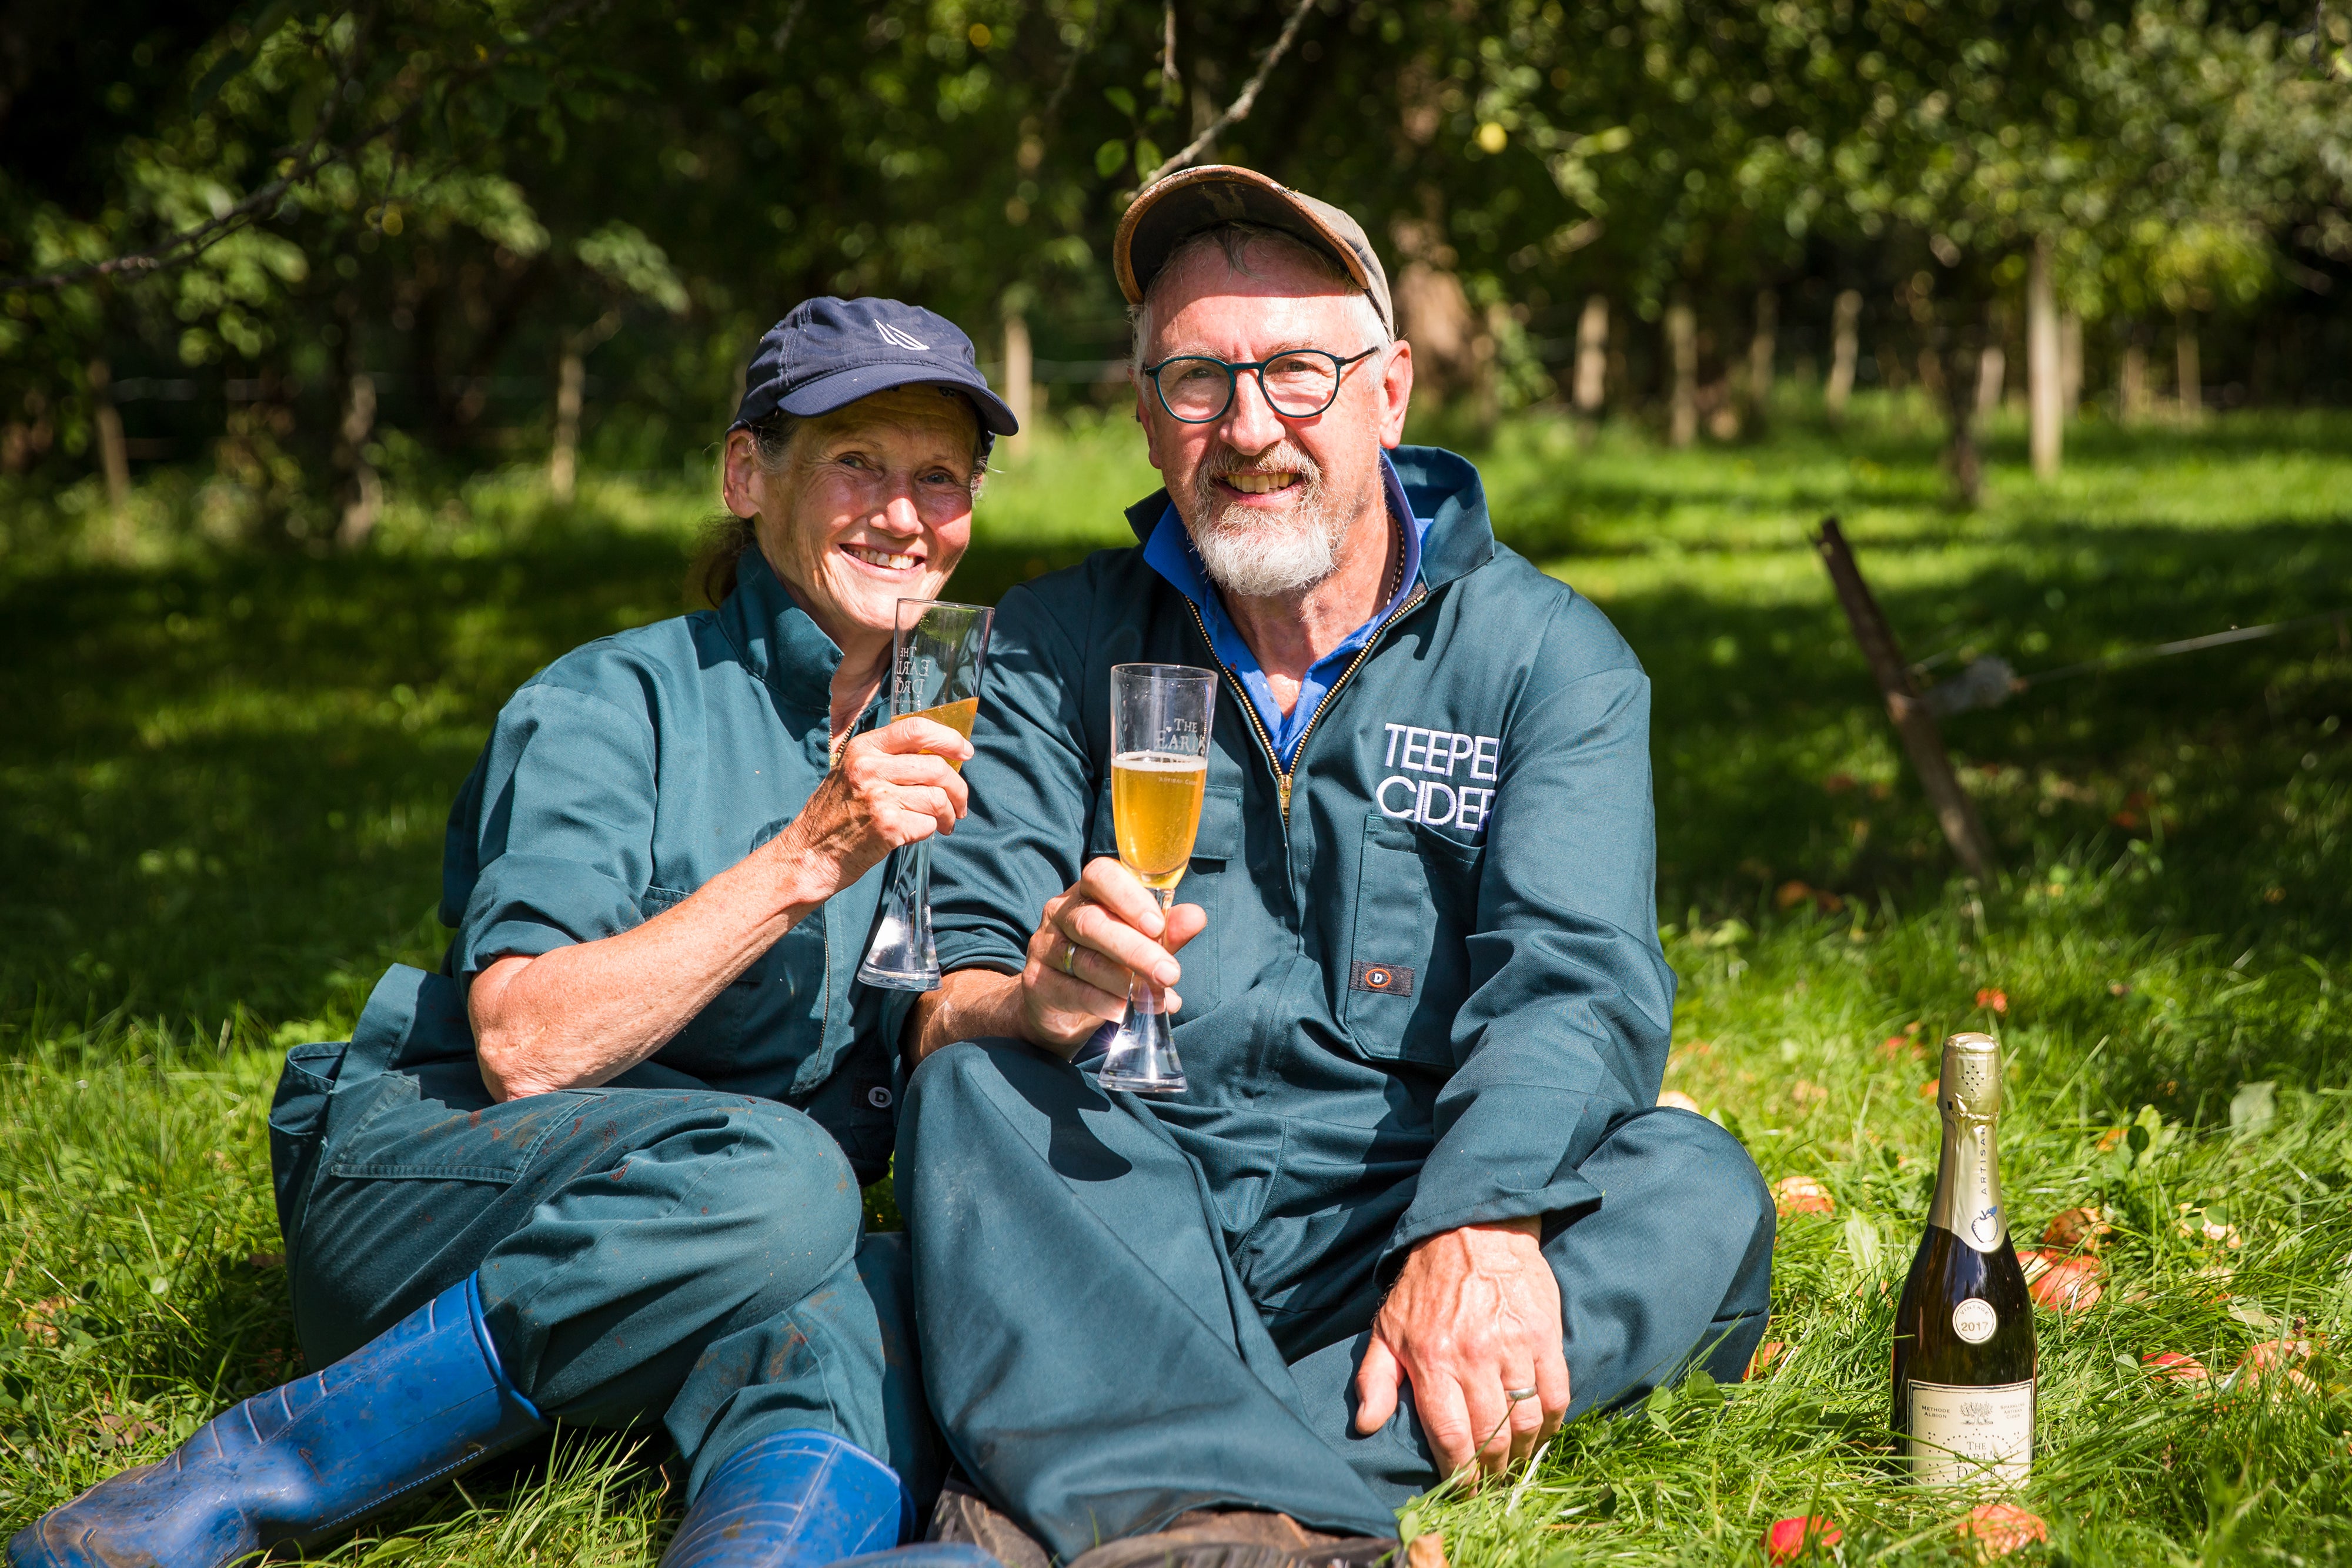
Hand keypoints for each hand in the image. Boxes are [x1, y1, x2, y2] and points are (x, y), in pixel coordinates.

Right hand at [768, 716, 970, 904]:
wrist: (808, 856)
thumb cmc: (833, 816)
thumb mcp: (851, 773)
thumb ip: (887, 760)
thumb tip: (940, 757)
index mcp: (863, 748)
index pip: (916, 729)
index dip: (948, 738)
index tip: (965, 752)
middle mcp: (869, 768)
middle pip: (936, 767)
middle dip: (958, 788)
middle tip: (960, 804)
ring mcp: (878, 798)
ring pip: (938, 798)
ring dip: (950, 814)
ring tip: (946, 823)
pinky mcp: (887, 827)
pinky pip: (929, 824)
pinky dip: (932, 830)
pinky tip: (920, 833)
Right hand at [1016, 857, 1205, 1057]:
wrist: (1061, 1004)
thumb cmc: (1109, 960)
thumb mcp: (1142, 943)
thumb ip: (1167, 931)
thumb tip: (1196, 917)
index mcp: (1088, 891)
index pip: (1100, 876)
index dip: (1129, 898)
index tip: (1158, 926)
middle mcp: (1061, 912)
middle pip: (1092, 923)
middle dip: (1136, 949)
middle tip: (1171, 973)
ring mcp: (1046, 947)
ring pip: (1085, 961)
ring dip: (1126, 982)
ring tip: (1157, 998)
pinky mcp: (1038, 982)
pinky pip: (1073, 991)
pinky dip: (1105, 1003)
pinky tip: (1127, 1011)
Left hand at [1354, 1219, 1568, 1484]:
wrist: (1474, 1229)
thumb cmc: (1426, 1283)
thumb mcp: (1387, 1326)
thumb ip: (1375, 1378)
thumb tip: (1365, 1425)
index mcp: (1432, 1360)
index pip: (1450, 1438)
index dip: (1460, 1476)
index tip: (1463, 1493)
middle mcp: (1474, 1357)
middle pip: (1491, 1438)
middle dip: (1492, 1472)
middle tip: (1492, 1484)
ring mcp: (1514, 1347)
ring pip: (1527, 1422)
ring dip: (1524, 1453)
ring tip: (1516, 1464)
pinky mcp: (1545, 1335)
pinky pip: (1557, 1395)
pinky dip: (1553, 1423)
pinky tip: (1541, 1432)